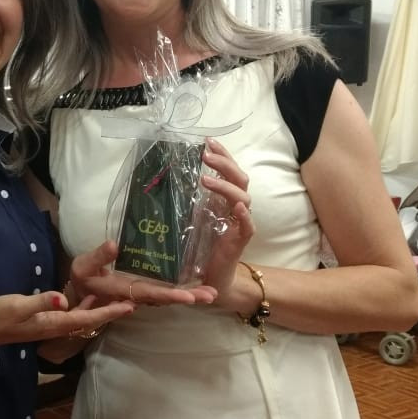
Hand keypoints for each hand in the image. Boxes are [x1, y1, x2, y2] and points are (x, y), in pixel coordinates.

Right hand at [0, 290, 133, 346]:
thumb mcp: (17, 306)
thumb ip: (40, 302)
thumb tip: (63, 298)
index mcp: (53, 323)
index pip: (88, 319)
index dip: (109, 313)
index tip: (129, 307)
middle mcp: (56, 327)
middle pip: (91, 321)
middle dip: (112, 313)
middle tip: (134, 303)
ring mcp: (51, 325)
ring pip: (84, 319)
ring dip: (102, 311)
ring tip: (119, 301)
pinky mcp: (46, 321)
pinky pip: (73, 315)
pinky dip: (86, 307)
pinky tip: (91, 297)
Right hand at [70, 240, 217, 305]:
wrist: (80, 291)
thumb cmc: (82, 278)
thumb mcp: (84, 267)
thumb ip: (98, 257)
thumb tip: (114, 245)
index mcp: (124, 290)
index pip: (150, 293)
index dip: (170, 295)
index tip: (189, 296)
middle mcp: (136, 295)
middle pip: (166, 298)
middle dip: (189, 298)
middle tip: (212, 295)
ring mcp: (142, 293)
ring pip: (168, 296)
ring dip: (190, 296)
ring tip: (212, 293)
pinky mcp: (144, 288)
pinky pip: (164, 292)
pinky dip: (182, 291)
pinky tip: (196, 286)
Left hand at [199, 138, 255, 302]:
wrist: (213, 276)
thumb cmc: (202, 246)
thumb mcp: (192, 217)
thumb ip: (189, 199)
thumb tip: (169, 175)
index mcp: (225, 200)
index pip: (230, 171)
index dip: (222, 155)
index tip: (208, 142)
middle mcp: (236, 208)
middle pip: (240, 179)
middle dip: (224, 164)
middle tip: (206, 155)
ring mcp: (240, 224)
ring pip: (244, 198)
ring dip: (226, 186)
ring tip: (206, 179)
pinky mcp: (240, 241)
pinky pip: (248, 225)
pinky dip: (244, 215)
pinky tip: (237, 207)